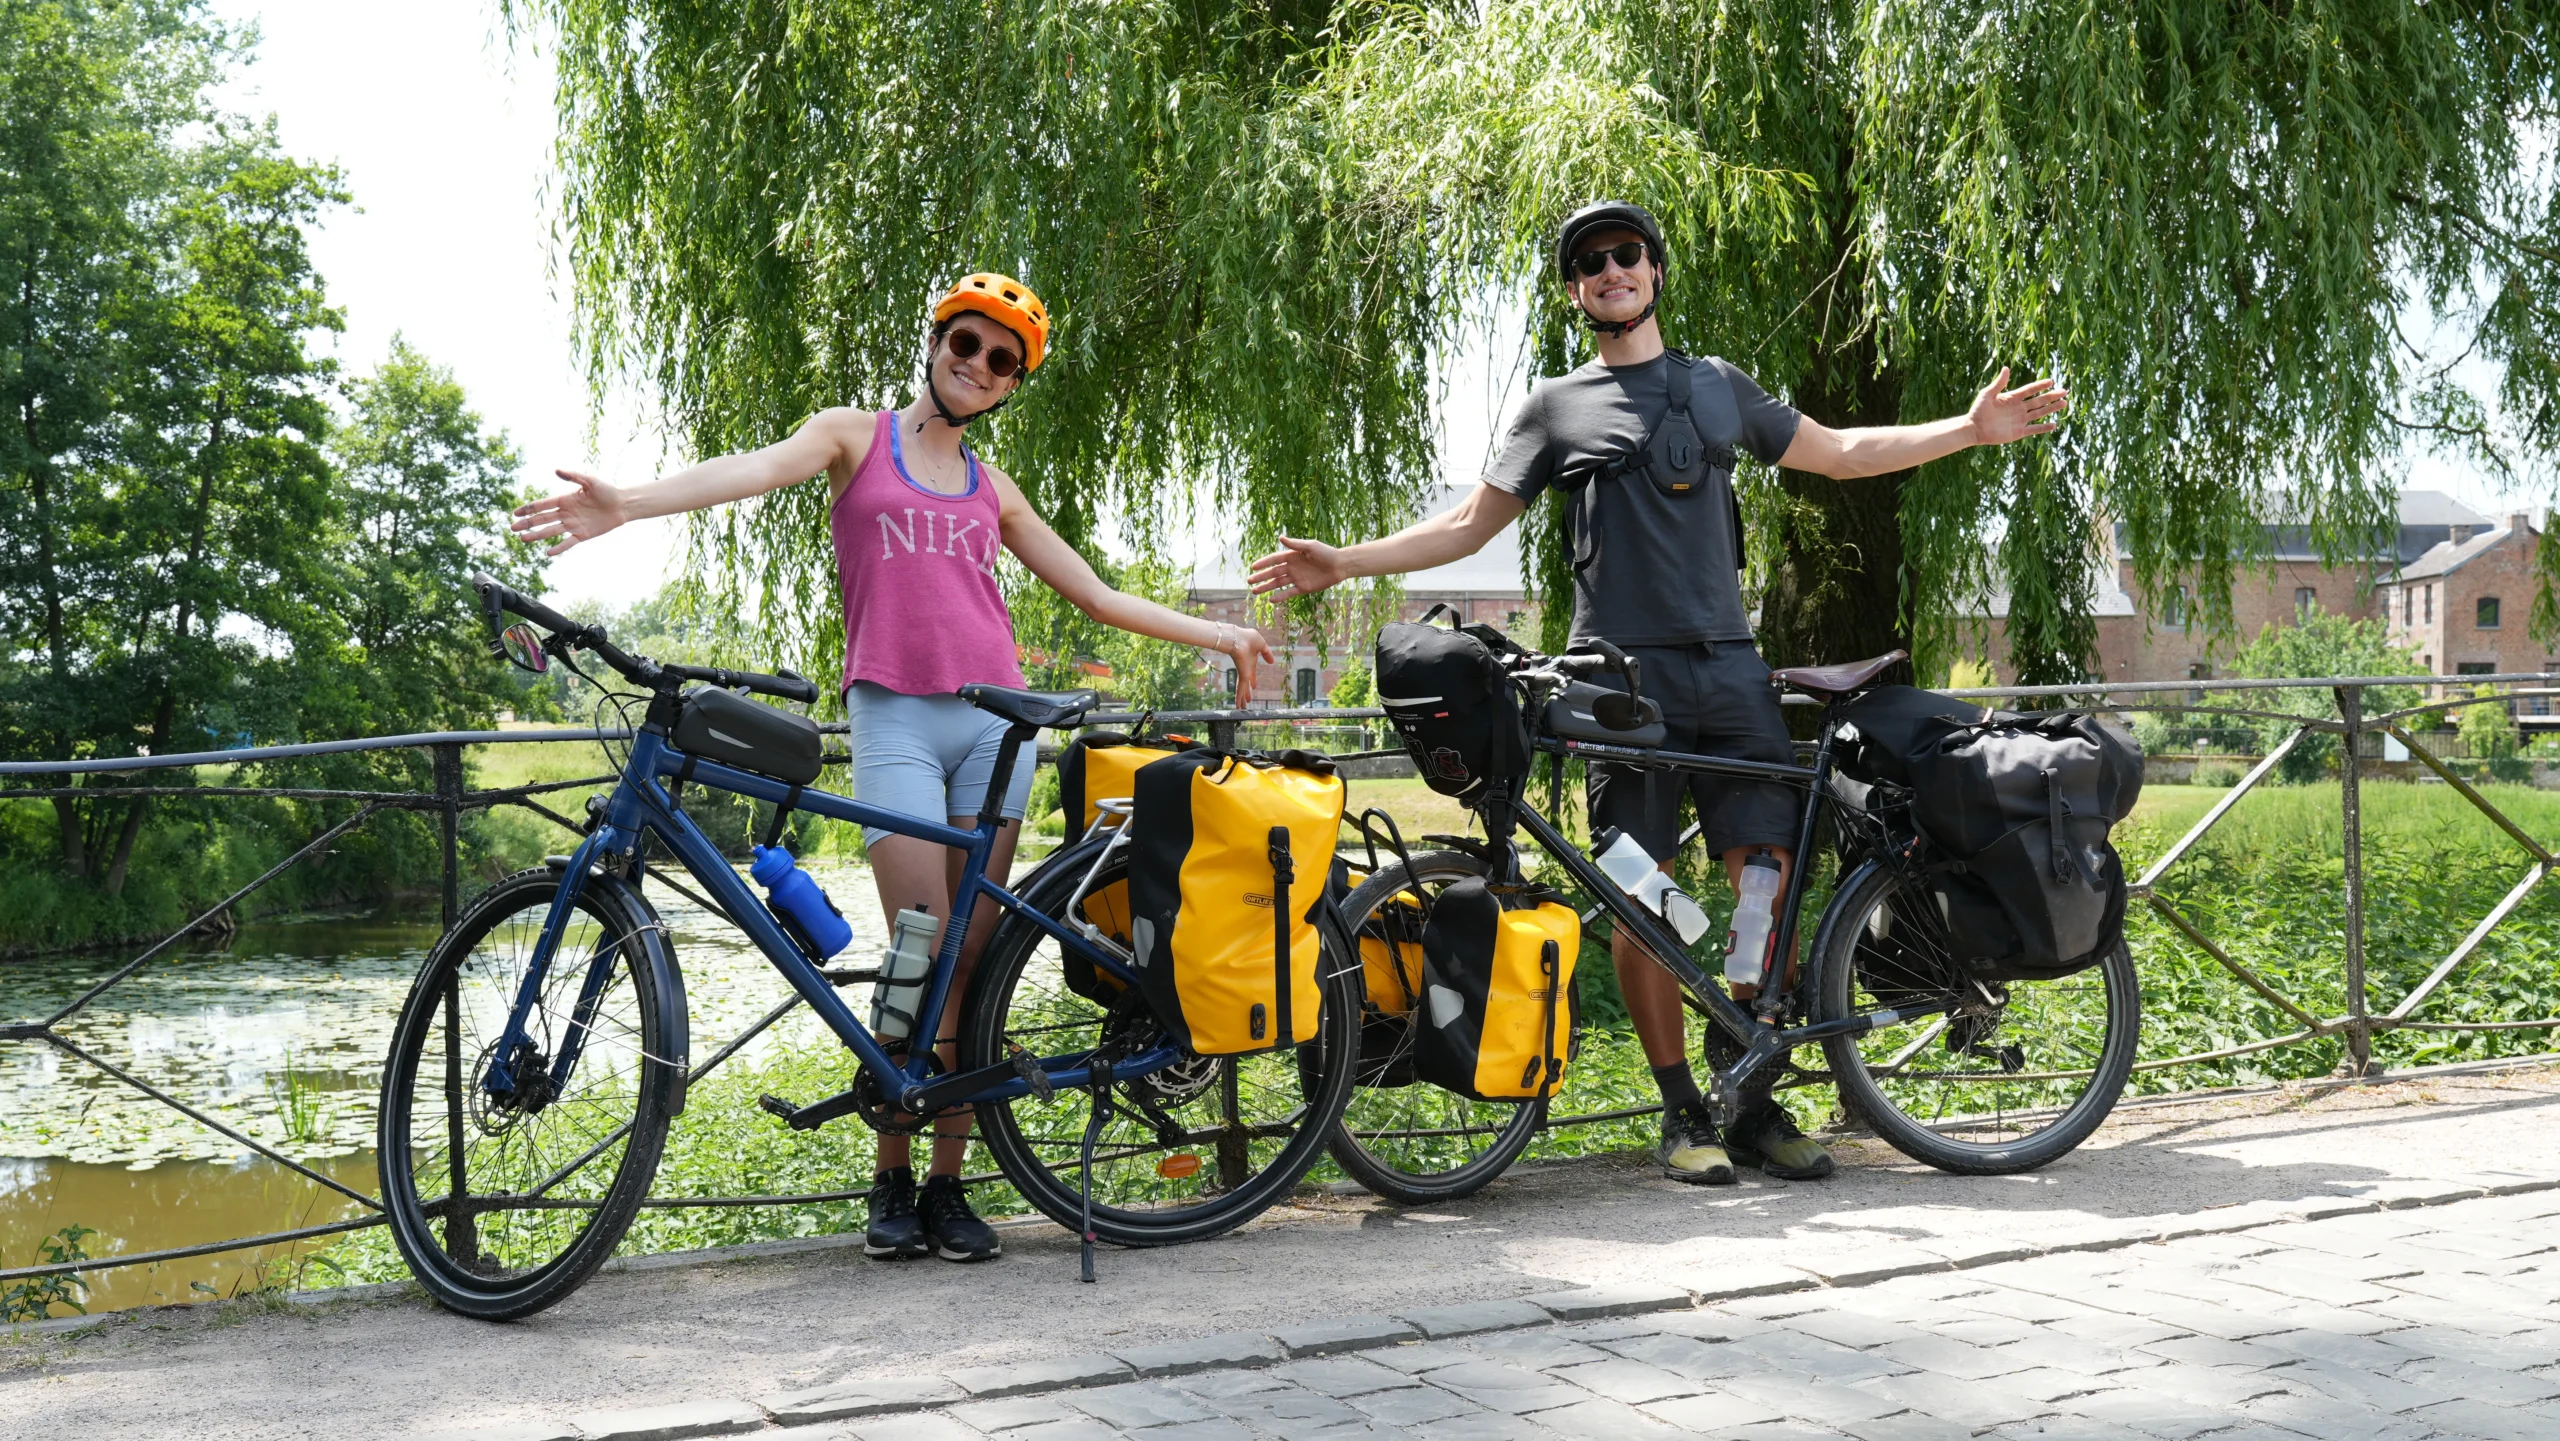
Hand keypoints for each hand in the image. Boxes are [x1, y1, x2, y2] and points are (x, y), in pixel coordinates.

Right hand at [511, 470, 629, 555]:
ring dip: (537, 535)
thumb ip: (573, 476)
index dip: (529, 509)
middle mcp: (566, 513)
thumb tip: (556, 470)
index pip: (542, 505)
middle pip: (542, 519)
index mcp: (565, 500)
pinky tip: (548, 553)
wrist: (623, 505)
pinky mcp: (582, 535)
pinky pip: (568, 543)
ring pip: (551, 531)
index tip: (515, 513)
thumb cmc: (607, 490)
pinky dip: (559, 548)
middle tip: (512, 528)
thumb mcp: (590, 480)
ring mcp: (573, 525)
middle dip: (527, 523)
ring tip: (523, 539)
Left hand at [1213, 622, 1276, 701]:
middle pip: (1246, 683)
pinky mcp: (1241, 675)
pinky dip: (1238, 698)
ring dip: (1241, 698)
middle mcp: (1245, 668)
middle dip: (1246, 691)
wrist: (1239, 637)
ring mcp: (1242, 672)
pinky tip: (1238, 707)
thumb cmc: (1248, 638)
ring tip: (1241, 708)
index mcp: (1250, 660)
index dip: (1253, 680)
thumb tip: (1272, 662)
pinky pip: (1240, 689)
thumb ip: (1267, 653)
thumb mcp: (1262, 644)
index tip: (1253, 687)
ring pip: (1242, 689)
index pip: (1251, 673)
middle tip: (1247, 700)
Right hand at [1247, 536, 1350, 599]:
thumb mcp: (1311, 546)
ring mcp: (1297, 578)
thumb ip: (1295, 545)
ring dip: (1266, 587)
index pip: (1274, 560)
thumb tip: (1280, 538)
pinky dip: (1280, 596)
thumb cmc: (1327, 553)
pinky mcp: (1303, 588)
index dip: (1264, 563)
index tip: (1253, 567)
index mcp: (1292, 556)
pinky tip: (1271, 599)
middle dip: (1261, 577)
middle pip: (1273, 573)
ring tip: (1255, 592)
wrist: (1340, 566)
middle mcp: (1292, 567)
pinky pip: (1289, 592)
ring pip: (1278, 584)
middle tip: (1249, 581)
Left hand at [1968, 367, 2070, 445]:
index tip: (2051, 381)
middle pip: (2038, 401)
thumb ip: (1998, 383)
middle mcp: (2018, 408)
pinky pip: (2034, 429)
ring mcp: (2020, 420)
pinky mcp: (2018, 432)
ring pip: (2039, 413)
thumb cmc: (1978, 410)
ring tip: (2064, 403)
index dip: (2039, 386)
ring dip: (2051, 408)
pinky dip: (2043, 428)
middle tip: (2064, 391)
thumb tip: (2006, 368)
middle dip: (2051, 396)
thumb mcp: (1987, 394)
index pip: (2029, 390)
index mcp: (2012, 398)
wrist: (1973, 429)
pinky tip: (2054, 424)